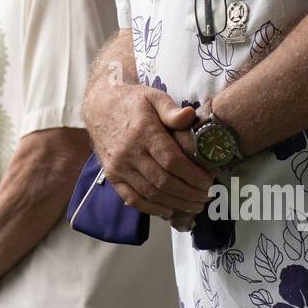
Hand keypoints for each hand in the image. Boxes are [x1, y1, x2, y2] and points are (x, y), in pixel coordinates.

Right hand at [85, 83, 216, 220]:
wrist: (99, 106)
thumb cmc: (132, 102)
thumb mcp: (153, 97)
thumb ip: (171, 109)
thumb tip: (190, 116)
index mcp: (143, 132)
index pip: (171, 161)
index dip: (192, 176)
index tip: (208, 182)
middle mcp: (129, 152)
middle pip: (163, 181)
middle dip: (188, 193)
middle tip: (206, 196)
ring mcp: (119, 167)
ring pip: (150, 193)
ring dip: (175, 203)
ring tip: (194, 205)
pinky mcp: (112, 176)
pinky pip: (132, 198)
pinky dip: (152, 208)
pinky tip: (169, 210)